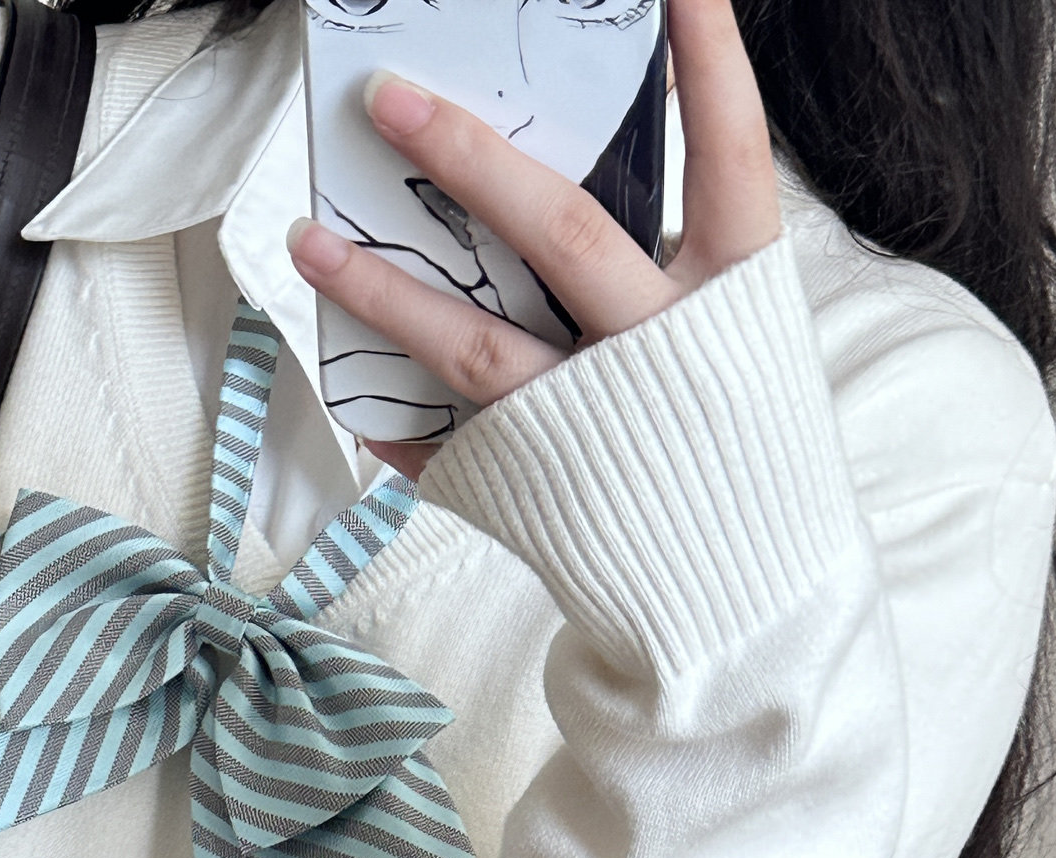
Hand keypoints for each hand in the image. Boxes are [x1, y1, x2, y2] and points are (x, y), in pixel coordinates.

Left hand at [287, 0, 781, 477]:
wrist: (744, 598)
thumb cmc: (731, 441)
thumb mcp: (732, 334)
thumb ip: (664, 259)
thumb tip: (549, 183)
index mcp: (737, 292)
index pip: (729, 150)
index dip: (707, 61)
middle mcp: (666, 347)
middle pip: (558, 231)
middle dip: (465, 155)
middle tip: (385, 97)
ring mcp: (597, 421)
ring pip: (475, 345)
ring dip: (381, 288)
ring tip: (311, 241)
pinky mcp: (541, 490)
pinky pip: (448, 447)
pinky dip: (393, 421)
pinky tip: (348, 384)